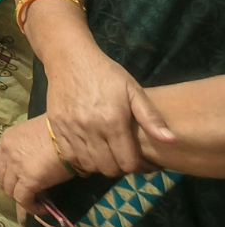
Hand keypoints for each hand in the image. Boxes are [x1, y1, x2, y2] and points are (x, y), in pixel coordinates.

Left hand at [0, 118, 75, 216]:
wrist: (69, 133)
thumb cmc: (58, 130)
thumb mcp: (34, 134)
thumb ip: (26, 147)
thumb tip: (32, 162)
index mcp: (7, 139)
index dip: (3, 174)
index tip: (15, 181)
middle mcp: (6, 152)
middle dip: (11, 188)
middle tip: (26, 192)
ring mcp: (15, 166)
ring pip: (9, 190)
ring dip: (21, 198)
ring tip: (36, 200)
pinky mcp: (28, 180)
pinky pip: (23, 199)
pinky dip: (31, 207)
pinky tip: (42, 208)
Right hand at [45, 46, 173, 176]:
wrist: (69, 58)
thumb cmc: (105, 73)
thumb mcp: (133, 90)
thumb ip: (151, 117)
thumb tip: (171, 141)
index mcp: (113, 121)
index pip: (127, 163)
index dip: (134, 165)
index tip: (134, 156)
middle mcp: (91, 128)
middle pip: (107, 168)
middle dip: (117, 166)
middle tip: (119, 156)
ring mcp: (71, 128)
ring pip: (88, 165)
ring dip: (98, 164)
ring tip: (103, 153)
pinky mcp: (56, 126)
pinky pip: (69, 155)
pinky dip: (79, 158)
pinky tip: (86, 149)